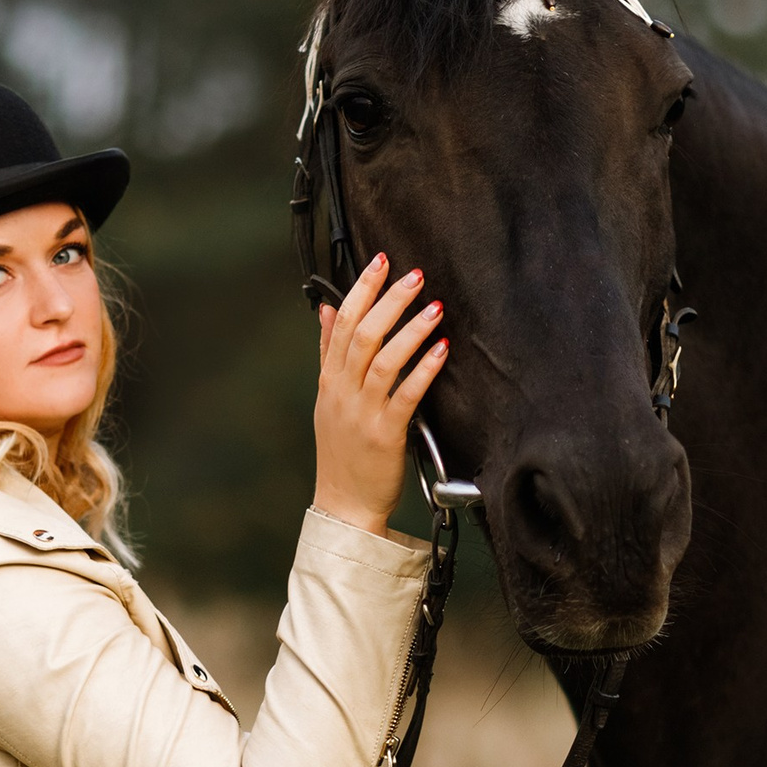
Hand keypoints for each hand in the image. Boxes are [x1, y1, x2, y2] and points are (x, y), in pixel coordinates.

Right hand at [312, 253, 447, 537]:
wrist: (344, 503)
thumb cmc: (341, 451)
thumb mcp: (328, 397)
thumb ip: (328, 352)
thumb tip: (326, 311)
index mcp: (330, 380)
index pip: (341, 324)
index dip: (361, 290)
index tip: (381, 263)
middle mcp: (343, 392)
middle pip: (362, 335)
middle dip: (389, 300)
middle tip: (414, 276)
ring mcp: (363, 413)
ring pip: (384, 360)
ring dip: (410, 330)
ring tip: (434, 308)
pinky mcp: (386, 434)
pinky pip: (406, 395)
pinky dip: (424, 370)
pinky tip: (441, 350)